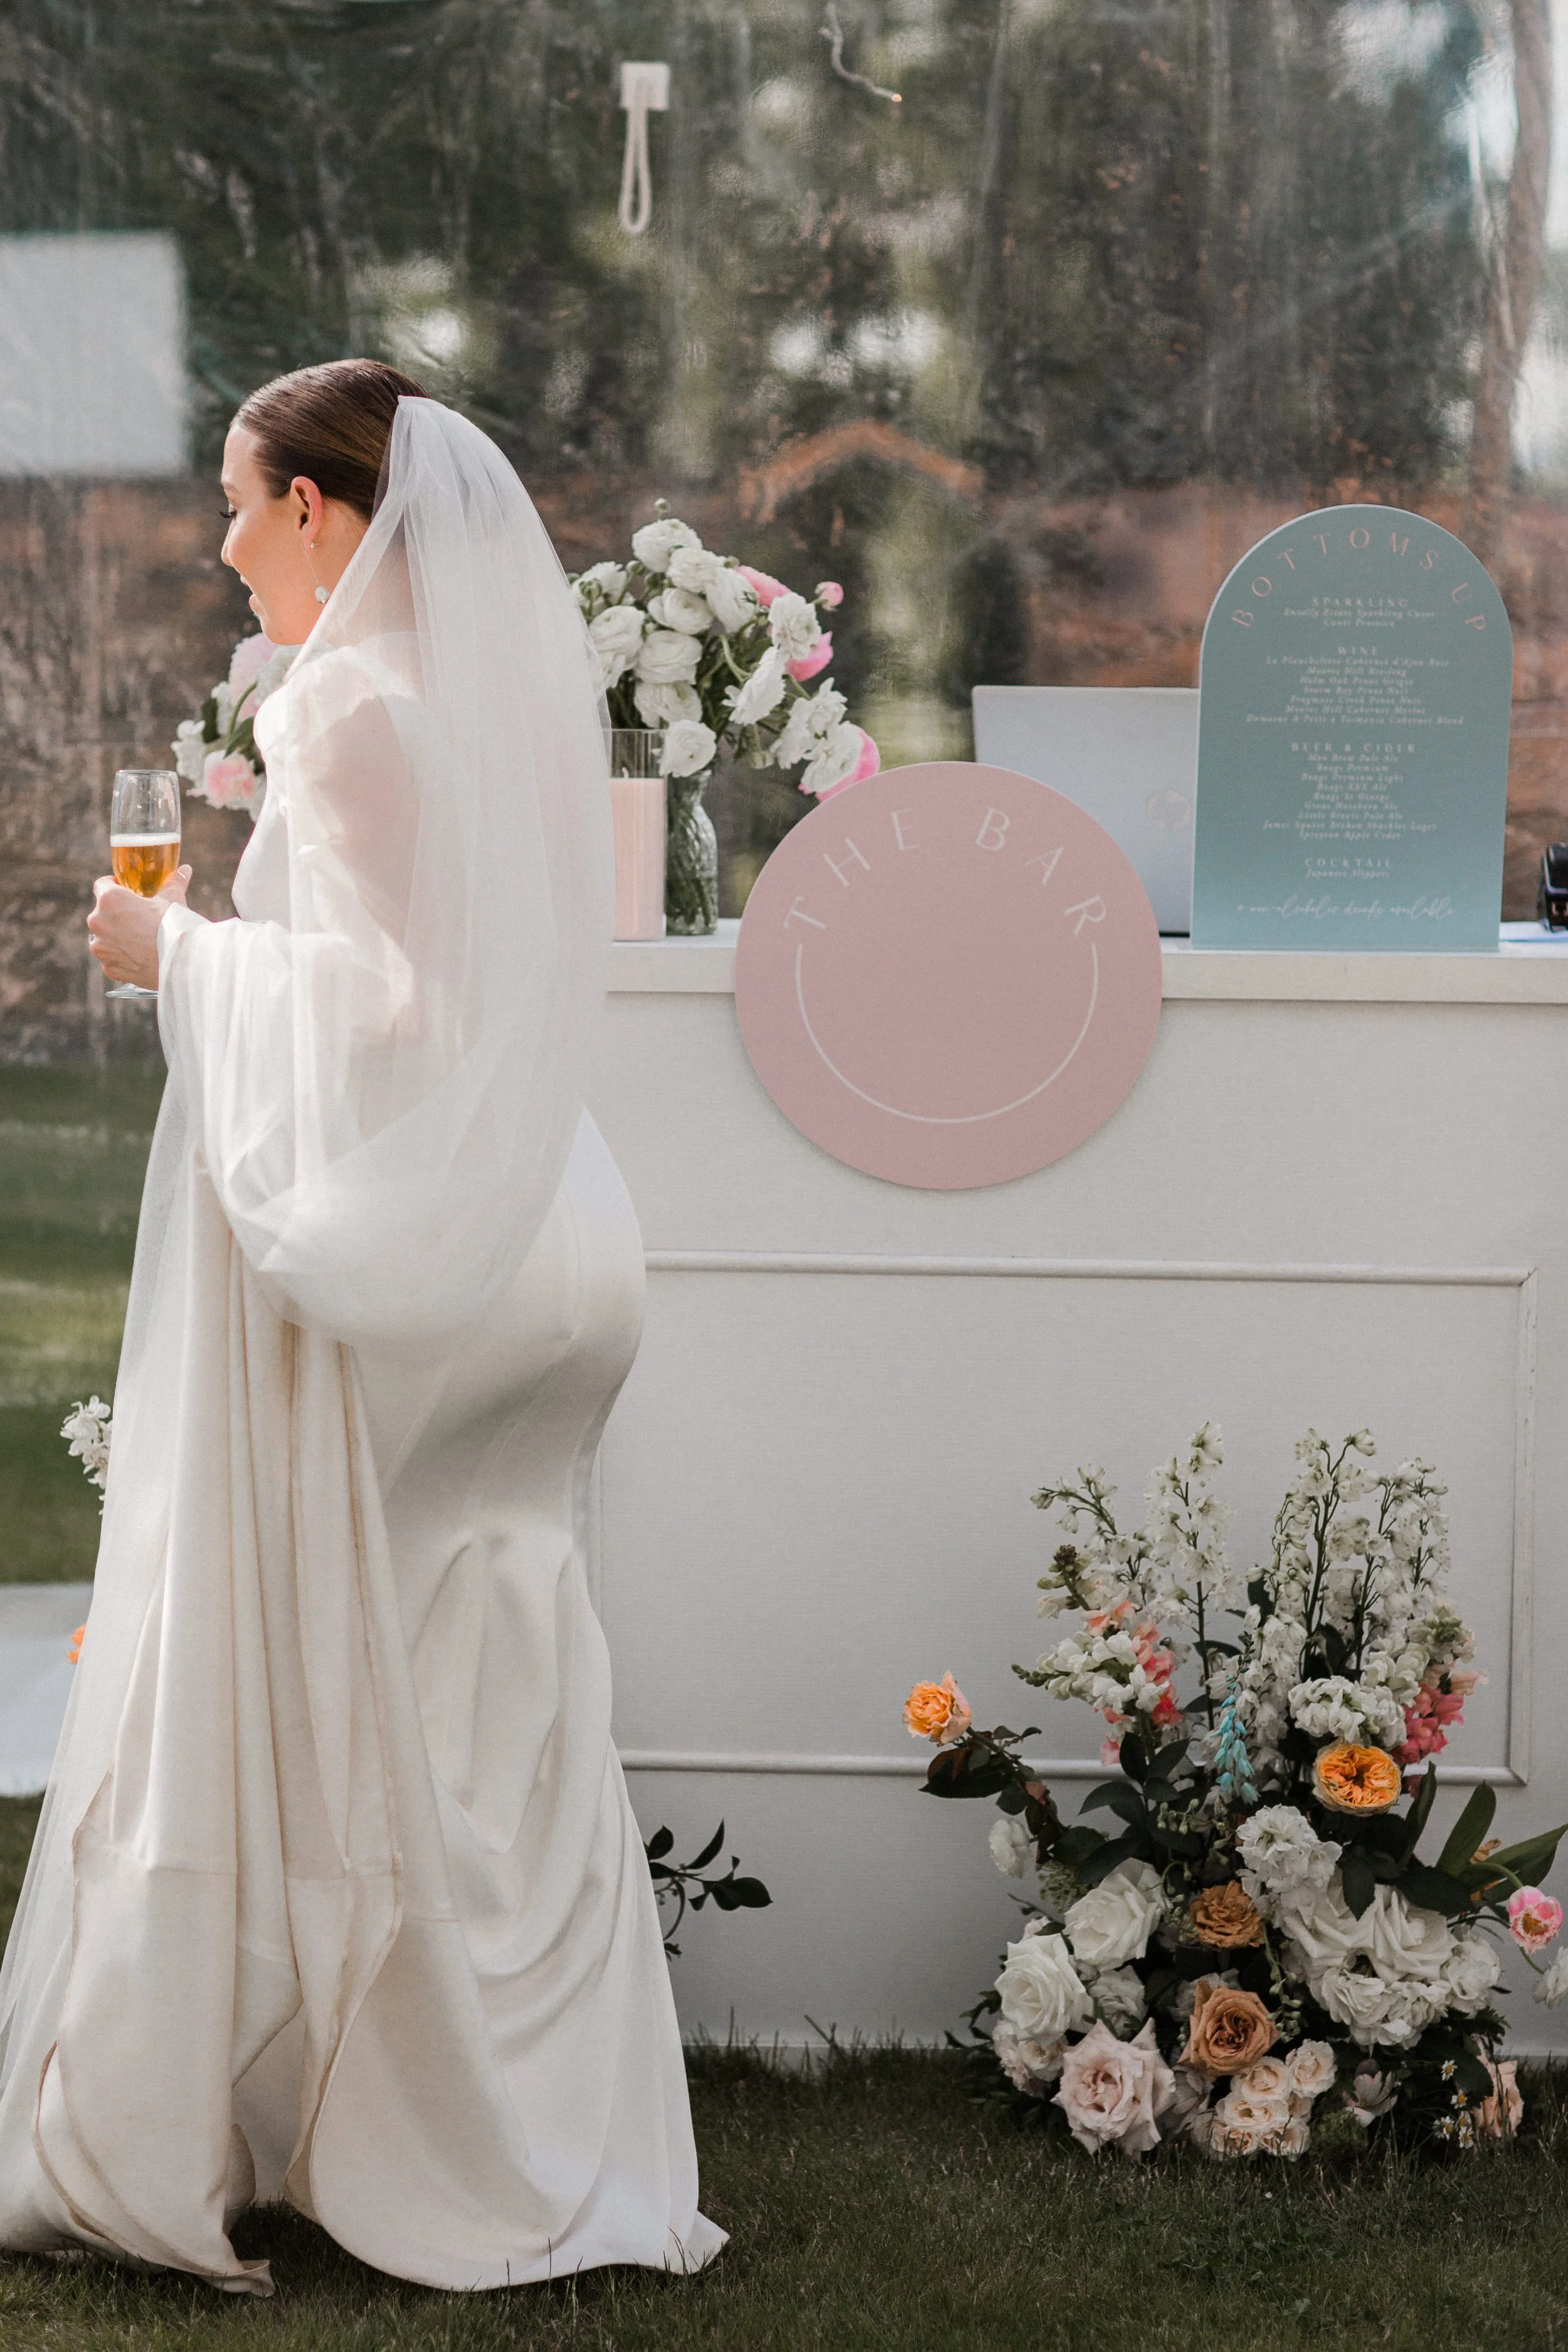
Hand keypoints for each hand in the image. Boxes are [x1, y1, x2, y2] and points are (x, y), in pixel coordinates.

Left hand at [87, 867, 191, 990]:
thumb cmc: (174, 926)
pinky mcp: (108, 968)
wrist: (180, 961)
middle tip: (137, 917)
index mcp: (110, 899)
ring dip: (116, 936)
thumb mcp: (173, 900)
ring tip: (139, 939)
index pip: (101, 884)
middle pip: (102, 913)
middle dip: (116, 914)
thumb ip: (174, 882)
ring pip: (104, 937)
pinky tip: (139, 956)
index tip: (124, 890)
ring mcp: (101, 947)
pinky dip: (122, 957)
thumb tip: (184, 870)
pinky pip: (111, 958)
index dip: (113, 885)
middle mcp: (98, 922)